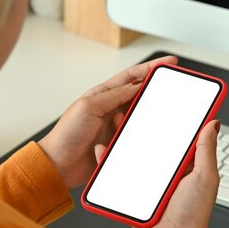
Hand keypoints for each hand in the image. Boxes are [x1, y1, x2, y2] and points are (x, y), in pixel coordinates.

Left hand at [38, 55, 178, 188]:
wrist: (59, 164)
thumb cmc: (67, 134)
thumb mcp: (89, 107)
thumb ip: (114, 95)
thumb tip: (136, 86)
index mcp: (103, 95)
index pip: (132, 76)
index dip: (150, 68)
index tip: (168, 63)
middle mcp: (111, 109)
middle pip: (140, 98)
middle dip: (149, 99)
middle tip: (157, 102)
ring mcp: (116, 127)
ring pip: (139, 120)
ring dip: (134, 124)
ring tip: (115, 131)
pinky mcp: (119, 145)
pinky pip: (134, 140)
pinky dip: (130, 141)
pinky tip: (115, 145)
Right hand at [93, 120, 220, 227]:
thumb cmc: (193, 216)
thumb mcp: (205, 177)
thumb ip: (206, 150)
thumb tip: (213, 123)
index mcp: (187, 166)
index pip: (179, 137)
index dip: (172, 120)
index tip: (164, 103)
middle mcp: (167, 172)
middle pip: (152, 143)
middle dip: (142, 125)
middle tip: (133, 108)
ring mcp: (149, 181)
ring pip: (133, 155)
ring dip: (123, 139)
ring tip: (116, 122)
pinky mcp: (132, 191)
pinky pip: (118, 173)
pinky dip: (108, 161)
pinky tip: (104, 150)